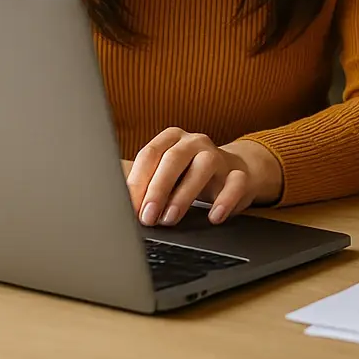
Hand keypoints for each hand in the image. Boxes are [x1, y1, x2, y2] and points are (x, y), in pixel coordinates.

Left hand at [122, 129, 282, 226]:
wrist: (233, 173)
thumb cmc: (188, 176)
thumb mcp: (165, 176)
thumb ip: (145, 186)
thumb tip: (118, 204)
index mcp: (171, 139)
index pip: (150, 154)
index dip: (138, 181)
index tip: (129, 207)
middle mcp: (195, 142)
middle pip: (174, 158)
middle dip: (158, 189)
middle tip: (147, 216)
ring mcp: (219, 156)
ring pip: (204, 166)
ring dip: (185, 194)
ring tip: (171, 219)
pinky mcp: (240, 174)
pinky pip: (236, 182)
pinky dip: (225, 200)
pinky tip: (213, 217)